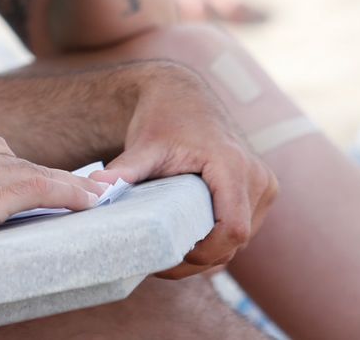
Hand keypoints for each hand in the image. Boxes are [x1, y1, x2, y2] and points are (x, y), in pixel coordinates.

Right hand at [0, 135, 106, 251]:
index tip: (26, 179)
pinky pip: (46, 186)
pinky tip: (95, 204)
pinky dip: (74, 193)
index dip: (12, 167)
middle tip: (73, 191)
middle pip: (18, 159)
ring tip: (97, 199)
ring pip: (38, 171)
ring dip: (70, 185)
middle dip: (46, 174)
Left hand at [98, 62, 277, 277]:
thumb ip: (126, 169)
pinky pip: (242, 226)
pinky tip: (187, 245)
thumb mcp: (145, 145)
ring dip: (210, 252)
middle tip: (159, 265)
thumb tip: (96, 190)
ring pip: (241, 238)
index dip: (204, 253)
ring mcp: (263, 186)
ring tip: (168, 257)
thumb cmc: (163, 118)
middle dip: (200, 259)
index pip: (232, 230)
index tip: (168, 259)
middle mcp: (257, 178)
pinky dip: (217, 239)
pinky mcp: (260, 191)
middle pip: (236, 240)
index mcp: (234, 167)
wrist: (182, 95)